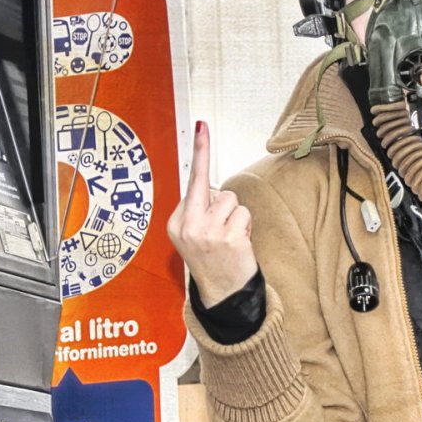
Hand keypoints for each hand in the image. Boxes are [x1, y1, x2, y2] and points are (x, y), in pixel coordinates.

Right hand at [168, 121, 258, 305]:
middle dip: (223, 200)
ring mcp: (207, 232)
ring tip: (229, 237)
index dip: (200, 153)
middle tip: (222, 228)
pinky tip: (238, 243)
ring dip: (236, 216)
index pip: (192, 181)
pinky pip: (243, 214)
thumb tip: (211, 185)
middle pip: (214, 188)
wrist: (222, 294)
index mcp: (176, 222)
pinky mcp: (228, 237)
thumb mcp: (192, 234)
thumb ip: (197, 208)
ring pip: (231, 200)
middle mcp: (188, 225)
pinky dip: (245, 226)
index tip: (201, 127)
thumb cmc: (211, 259)